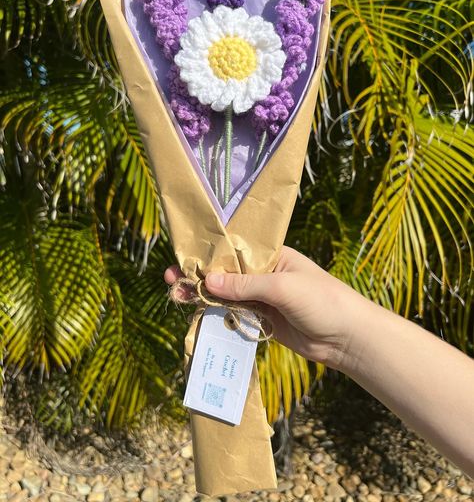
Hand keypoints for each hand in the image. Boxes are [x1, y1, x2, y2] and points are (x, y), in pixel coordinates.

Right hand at [164, 246, 367, 368]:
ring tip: (179, 295)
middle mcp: (265, 274)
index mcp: (272, 256)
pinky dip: (218, 314)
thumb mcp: (283, 287)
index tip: (184, 258)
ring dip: (205, 295)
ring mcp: (263, 298)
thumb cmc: (321, 301)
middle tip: (172, 278)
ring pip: (228, 295)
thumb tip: (208, 280)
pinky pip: (236, 315)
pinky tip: (199, 313)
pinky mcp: (264, 320)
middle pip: (226, 273)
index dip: (208, 255)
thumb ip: (245, 285)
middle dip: (201, 275)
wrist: (347, 338)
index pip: (234, 252)